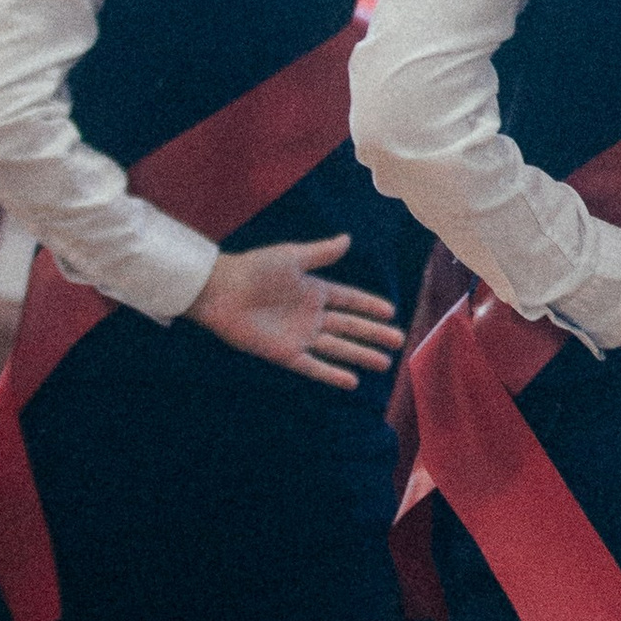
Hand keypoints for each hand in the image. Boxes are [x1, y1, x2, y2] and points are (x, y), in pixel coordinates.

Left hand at [191, 237, 406, 390]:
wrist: (221, 291)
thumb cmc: (253, 268)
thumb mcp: (291, 257)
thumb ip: (321, 253)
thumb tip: (348, 239)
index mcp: (313, 289)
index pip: (350, 299)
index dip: (370, 306)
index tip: (391, 312)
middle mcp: (310, 314)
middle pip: (350, 326)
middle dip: (374, 334)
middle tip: (399, 341)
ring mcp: (299, 335)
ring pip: (337, 347)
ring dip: (360, 355)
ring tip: (384, 363)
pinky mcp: (285, 353)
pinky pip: (313, 366)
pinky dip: (331, 374)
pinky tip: (351, 381)